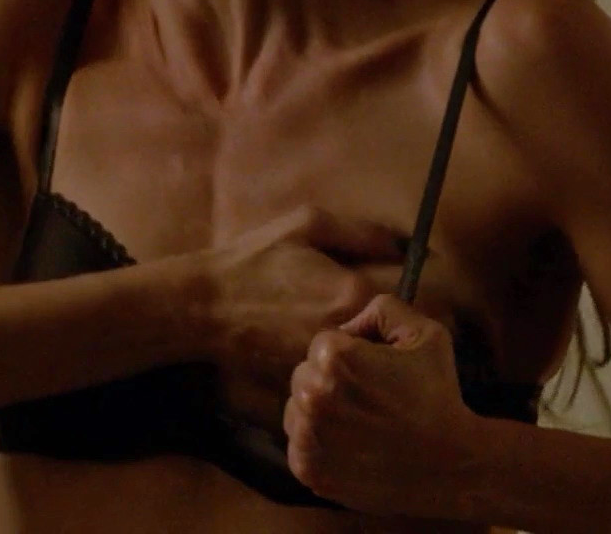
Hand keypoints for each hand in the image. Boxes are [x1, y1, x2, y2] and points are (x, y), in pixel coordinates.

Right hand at [198, 206, 407, 427]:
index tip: (398, 303)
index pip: (406, 306)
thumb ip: (360, 232)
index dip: (407, 305)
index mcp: (354, 293)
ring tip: (353, 349)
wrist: (203, 307)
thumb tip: (404, 245)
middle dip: (389, 337)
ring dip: (368, 360)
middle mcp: (347, 336)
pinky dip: (338, 376)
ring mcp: (326, 366)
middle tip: (380, 330)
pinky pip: (338, 383)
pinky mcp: (306, 385)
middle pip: (392, 343)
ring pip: (367, 367)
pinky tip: (327, 364)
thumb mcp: (305, 225)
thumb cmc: (254, 260)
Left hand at [281, 294, 485, 515]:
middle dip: (331, 381)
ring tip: (360, 424)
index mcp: (334, 357)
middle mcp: (312, 394)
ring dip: (319, 413)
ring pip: (297, 410)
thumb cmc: (438, 397)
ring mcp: (307, 436)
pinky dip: (319, 447)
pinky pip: (299, 447)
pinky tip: (351, 447)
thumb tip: (350, 323)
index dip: (350, 354)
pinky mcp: (308, 470)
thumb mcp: (424, 335)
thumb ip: (384, 310)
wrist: (450, 465)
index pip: (323, 343)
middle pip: (305, 375)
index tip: (373, 373)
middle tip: (369, 400)